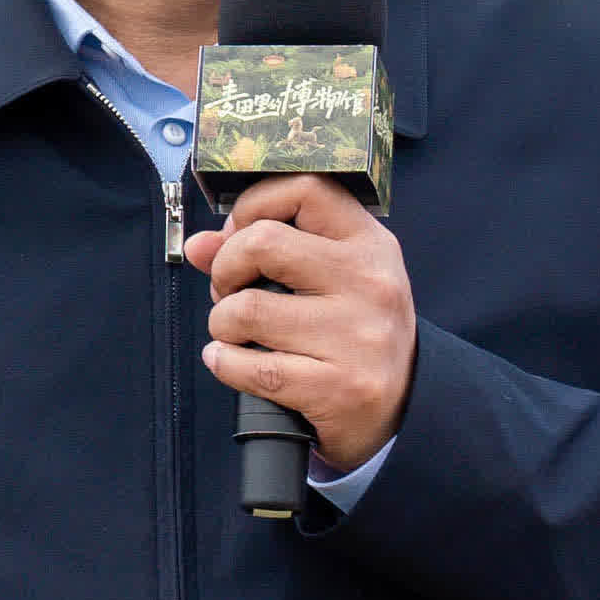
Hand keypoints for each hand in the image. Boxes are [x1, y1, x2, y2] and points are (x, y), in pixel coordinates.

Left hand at [179, 178, 416, 476]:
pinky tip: (234, 362)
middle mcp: (371, 283)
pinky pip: (248, 365)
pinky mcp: (339, 386)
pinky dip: (224, 364)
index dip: (252, 207)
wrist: (400, 409)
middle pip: (262, 242)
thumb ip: (262, 251)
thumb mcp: (328, 280)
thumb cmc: (351, 333)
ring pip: (245, 309)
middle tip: (231, 291)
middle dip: (226, 269)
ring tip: (238, 334)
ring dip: (222, 324)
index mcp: (369, 245)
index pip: (304, 189)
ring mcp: (358, 337)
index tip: (240, 235)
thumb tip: (198, 244)